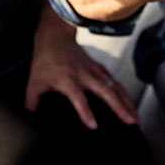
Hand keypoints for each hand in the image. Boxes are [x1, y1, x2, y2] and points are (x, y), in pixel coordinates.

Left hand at [25, 10, 137, 128]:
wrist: (55, 39)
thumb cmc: (45, 61)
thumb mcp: (34, 82)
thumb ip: (32, 101)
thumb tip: (28, 118)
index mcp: (68, 79)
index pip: (79, 98)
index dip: (86, 112)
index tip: (94, 126)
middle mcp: (85, 75)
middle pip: (106, 92)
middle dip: (119, 107)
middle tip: (130, 122)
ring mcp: (96, 71)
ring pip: (115, 87)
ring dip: (127, 103)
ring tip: (136, 119)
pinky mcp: (101, 69)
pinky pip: (116, 83)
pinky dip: (125, 96)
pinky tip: (131, 107)